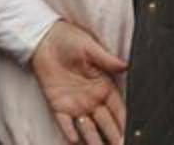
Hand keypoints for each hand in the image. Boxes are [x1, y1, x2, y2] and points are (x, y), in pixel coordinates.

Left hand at [30, 20, 127, 143]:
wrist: (43, 39)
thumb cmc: (68, 39)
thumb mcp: (90, 46)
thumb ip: (106, 59)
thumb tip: (125, 65)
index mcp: (103, 84)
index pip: (117, 108)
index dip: (124, 120)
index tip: (130, 131)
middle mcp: (91, 98)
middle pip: (106, 122)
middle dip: (114, 136)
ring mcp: (75, 103)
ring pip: (87, 127)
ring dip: (94, 139)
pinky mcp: (58, 104)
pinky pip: (64, 122)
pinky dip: (69, 131)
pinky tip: (74, 140)